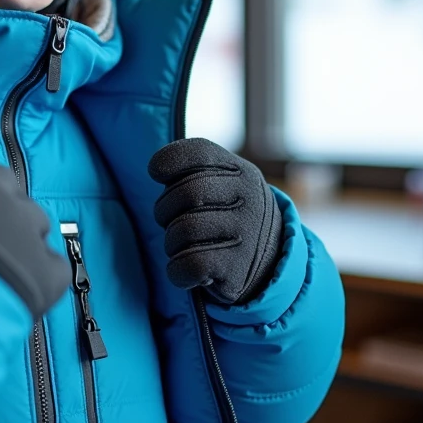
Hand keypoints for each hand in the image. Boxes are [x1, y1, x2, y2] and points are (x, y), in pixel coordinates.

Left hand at [148, 138, 281, 304]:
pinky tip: (187, 270)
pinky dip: (177, 271)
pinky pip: (187, 264)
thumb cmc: (225, 215)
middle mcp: (250, 199)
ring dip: (170, 242)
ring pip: (183, 231)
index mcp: (241, 172)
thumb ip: (192, 169)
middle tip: (169, 219)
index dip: (168, 161)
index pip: (199, 152)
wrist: (266, 264)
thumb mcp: (221, 182)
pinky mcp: (238, 269)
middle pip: (186, 193)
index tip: (157, 174)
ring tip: (183, 246)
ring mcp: (247, 234)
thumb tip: (158, 168)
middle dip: (164, 209)